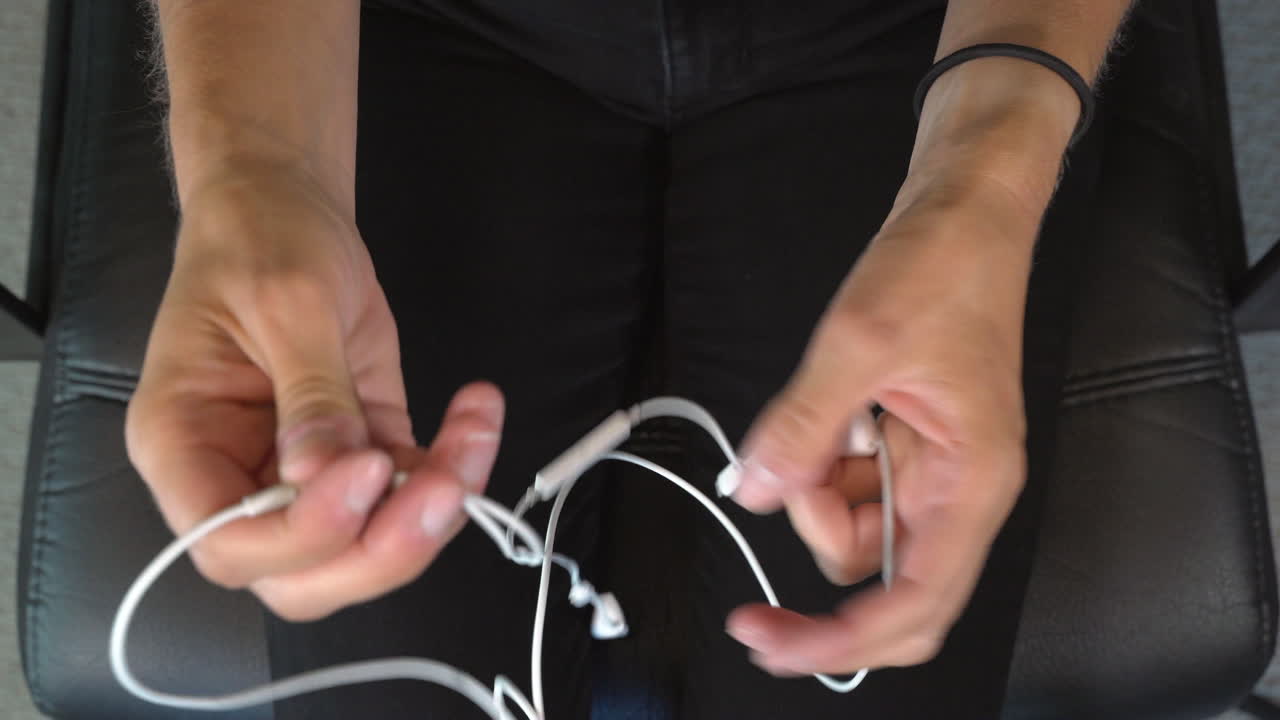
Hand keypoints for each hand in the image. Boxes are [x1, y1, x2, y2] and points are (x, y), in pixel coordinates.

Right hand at [126, 164, 503, 621]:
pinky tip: (477, 414)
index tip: (366, 471)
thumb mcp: (287, 300)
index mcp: (183, 444)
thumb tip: (326, 475)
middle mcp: (236, 476)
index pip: (226, 542)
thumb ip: (310, 392)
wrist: (285, 208)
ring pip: (367, 545)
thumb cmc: (260, 240)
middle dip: (380, 550)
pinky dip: (453, 468)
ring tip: (473, 430)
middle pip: (301, 575)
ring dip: (434, 508)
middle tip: (443, 488)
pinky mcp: (363, 450)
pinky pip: (409, 492)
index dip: (302, 533)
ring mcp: (304, 473)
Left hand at [724, 175, 1037, 674]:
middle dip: (819, 551)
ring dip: (813, 491)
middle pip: (880, 577)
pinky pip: (848, 485)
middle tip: (772, 513)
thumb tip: (757, 489)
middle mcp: (959, 489)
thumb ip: (804, 425)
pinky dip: (818, 463)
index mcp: (974, 481)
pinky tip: (827, 412)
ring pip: (854, 529)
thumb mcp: (859, 340)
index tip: (776, 641)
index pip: (918, 604)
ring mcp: (930, 470)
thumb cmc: (944, 266)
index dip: (844, 641)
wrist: (964, 213)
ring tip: (819, 415)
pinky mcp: (904, 446)